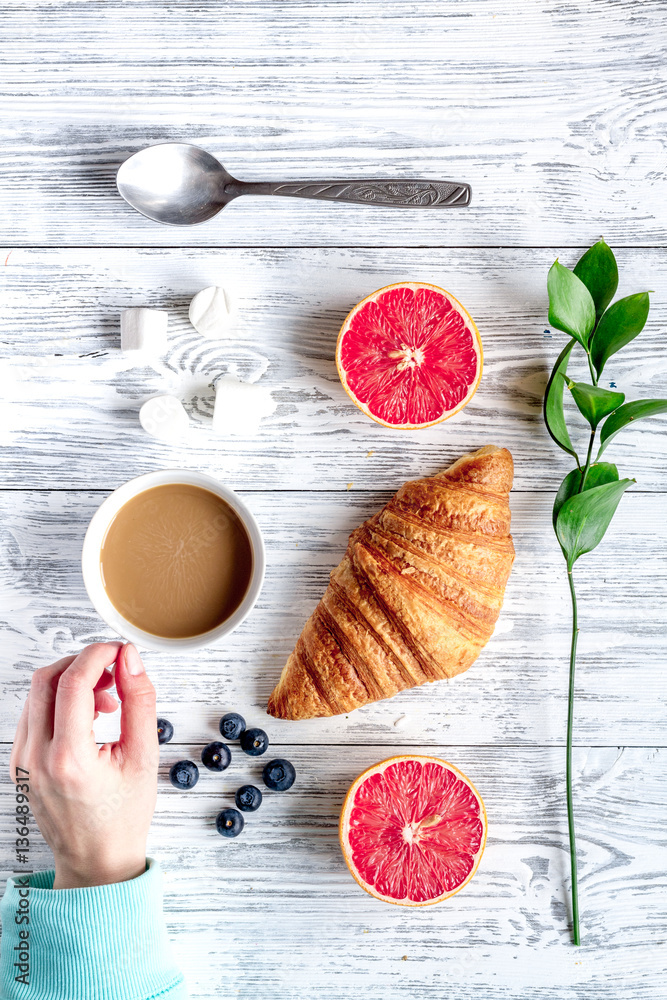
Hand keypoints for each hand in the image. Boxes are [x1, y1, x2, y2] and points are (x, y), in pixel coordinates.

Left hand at [9, 642, 158, 888]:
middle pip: (45, 680)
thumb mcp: (145, 756)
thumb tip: (130, 659)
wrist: (97, 861)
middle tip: (114, 673)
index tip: (119, 651)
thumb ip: (139, 701)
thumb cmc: (124, 816)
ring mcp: (22, 762)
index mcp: (69, 759)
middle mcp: (36, 758)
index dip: (97, 655)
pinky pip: (33, 715)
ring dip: (71, 683)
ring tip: (107, 702)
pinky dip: (59, 703)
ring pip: (36, 695)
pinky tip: (88, 719)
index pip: (72, 682)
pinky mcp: (19, 763)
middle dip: (82, 664)